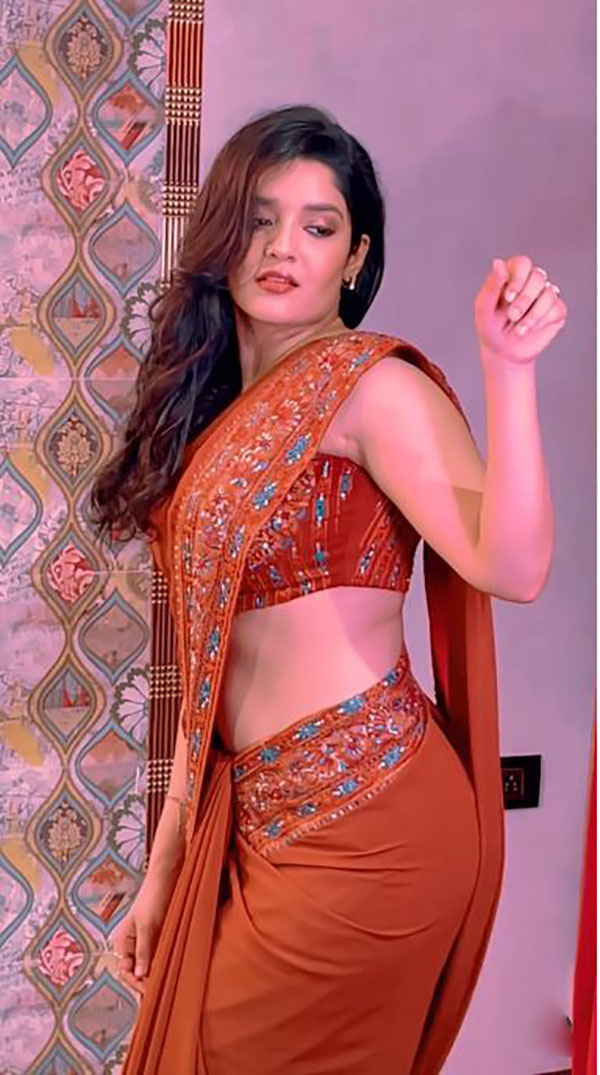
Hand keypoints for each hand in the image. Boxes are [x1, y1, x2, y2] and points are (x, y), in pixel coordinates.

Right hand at [109, 874, 176, 995]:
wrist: (166, 878)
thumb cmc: (153, 898)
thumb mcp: (148, 925)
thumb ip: (143, 950)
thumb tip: (139, 975)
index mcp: (122, 940)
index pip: (124, 970)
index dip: (134, 982)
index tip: (148, 990)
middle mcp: (130, 943)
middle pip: (134, 970)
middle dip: (143, 982)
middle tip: (158, 993)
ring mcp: (143, 941)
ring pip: (145, 965)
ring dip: (153, 975)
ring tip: (164, 986)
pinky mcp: (156, 937)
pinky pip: (155, 956)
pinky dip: (160, 965)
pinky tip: (169, 972)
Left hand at [474, 255, 567, 367]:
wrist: (502, 353)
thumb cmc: (490, 328)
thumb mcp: (484, 309)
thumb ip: (491, 286)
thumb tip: (498, 262)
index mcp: (512, 275)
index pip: (522, 263)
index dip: (518, 279)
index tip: (508, 298)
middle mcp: (530, 282)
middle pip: (538, 276)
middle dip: (525, 299)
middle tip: (512, 316)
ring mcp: (545, 295)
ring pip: (550, 293)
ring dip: (533, 314)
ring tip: (519, 330)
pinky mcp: (556, 311)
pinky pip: (557, 308)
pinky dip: (542, 321)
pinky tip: (529, 329)